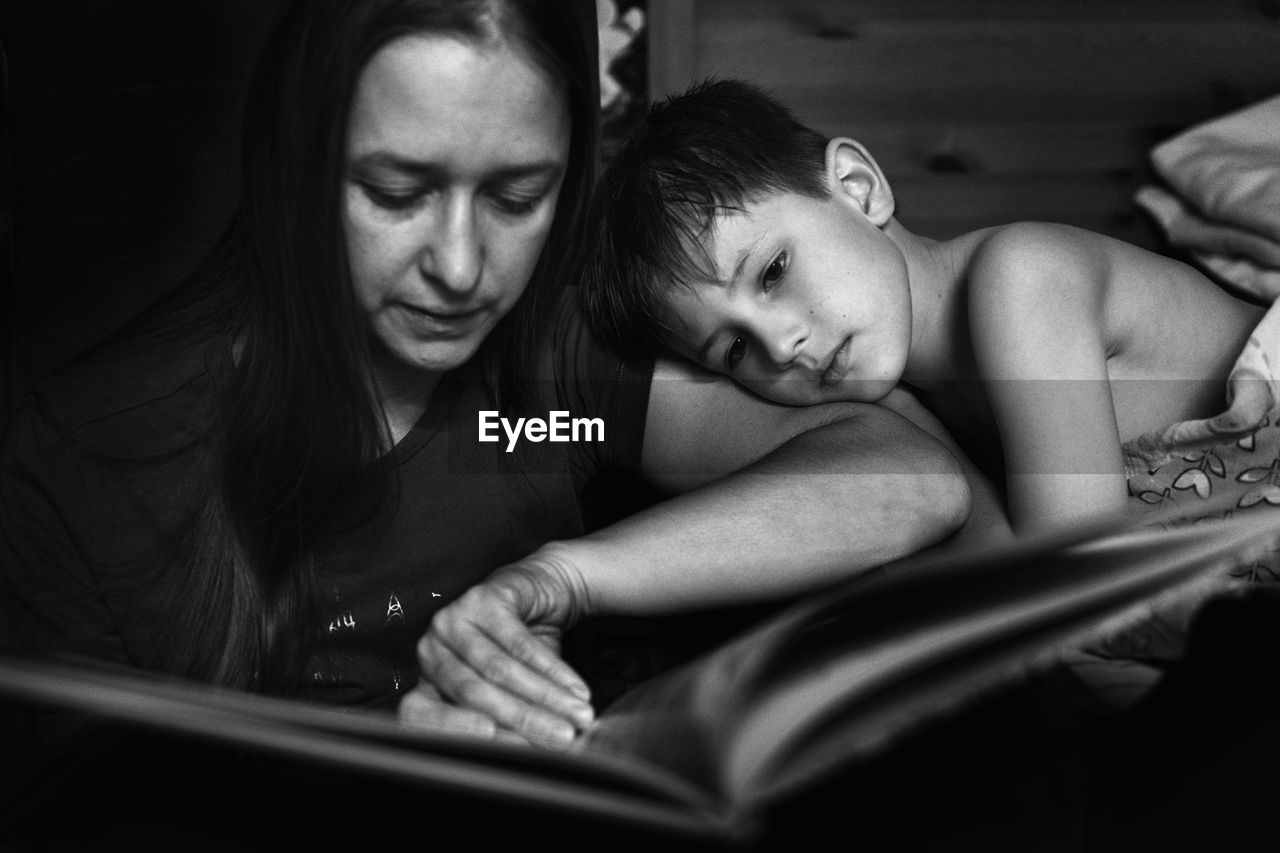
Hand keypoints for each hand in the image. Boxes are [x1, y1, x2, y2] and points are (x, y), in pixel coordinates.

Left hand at [397, 547, 595, 749]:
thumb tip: (535, 759)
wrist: (540, 593)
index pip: (428, 718)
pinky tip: (574, 687)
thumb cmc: (520, 650)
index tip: (515, 753)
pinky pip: (520, 643)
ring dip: (546, 697)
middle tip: (562, 738)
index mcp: (426, 680)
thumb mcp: (509, 692)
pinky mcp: (483, 598)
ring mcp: (453, 619)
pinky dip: (553, 670)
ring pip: (499, 670)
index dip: (469, 739)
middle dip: (524, 721)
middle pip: (473, 694)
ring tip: (577, 714)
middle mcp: (431, 648)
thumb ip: (509, 723)